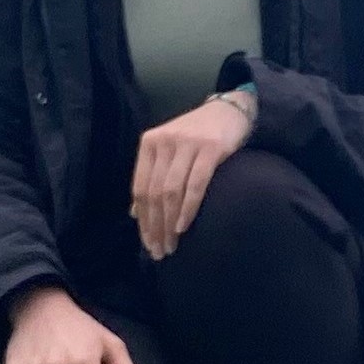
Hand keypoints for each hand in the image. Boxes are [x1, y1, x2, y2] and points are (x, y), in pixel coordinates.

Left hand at [132, 91, 254, 259]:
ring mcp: (187, 144)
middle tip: (160, 251)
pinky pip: (195, 184)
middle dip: (155, 227)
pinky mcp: (211, 148)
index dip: (142, 220)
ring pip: (171, 191)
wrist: (229, 111)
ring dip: (169, 223)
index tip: (147, 244)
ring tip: (172, 245)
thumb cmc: (198, 136)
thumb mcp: (169, 152)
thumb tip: (134, 213)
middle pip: (154, 193)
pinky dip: (187, 209)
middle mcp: (165, 142)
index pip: (140, 188)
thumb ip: (152, 178)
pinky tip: (183, 227)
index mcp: (149, 143)